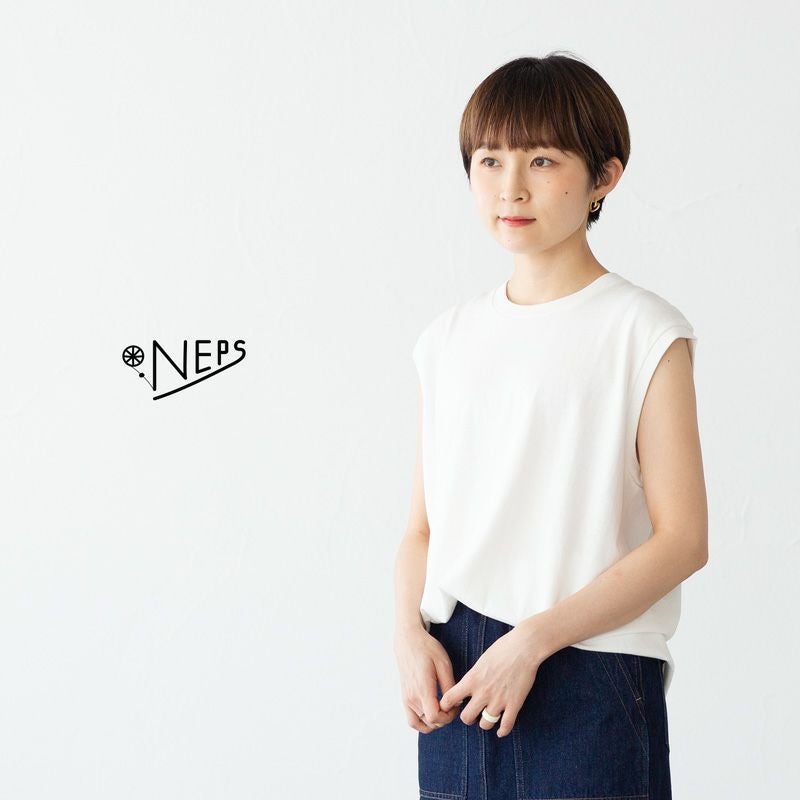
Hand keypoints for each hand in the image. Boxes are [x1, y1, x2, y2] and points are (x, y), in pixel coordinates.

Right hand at [394, 624, 463, 733]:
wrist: (408, 640)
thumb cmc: (426, 649)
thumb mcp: (443, 663)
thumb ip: (449, 686)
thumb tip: (455, 703)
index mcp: (423, 687)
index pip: (435, 717)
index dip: (448, 717)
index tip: (455, 706)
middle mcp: (412, 696)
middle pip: (430, 722)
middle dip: (444, 719)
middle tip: (452, 706)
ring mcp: (406, 698)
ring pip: (420, 724)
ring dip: (434, 723)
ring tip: (443, 711)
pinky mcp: (404, 697)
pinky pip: (411, 720)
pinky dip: (422, 723)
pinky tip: (431, 715)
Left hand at [438, 621, 548, 737]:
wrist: (523, 648)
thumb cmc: (502, 649)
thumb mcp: (481, 661)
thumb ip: (473, 677)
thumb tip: (468, 687)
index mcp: (471, 679)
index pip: (449, 699)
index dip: (446, 706)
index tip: (451, 706)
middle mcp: (482, 692)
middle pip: (466, 718)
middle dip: (468, 717)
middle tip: (472, 713)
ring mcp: (498, 700)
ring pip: (485, 724)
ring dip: (485, 722)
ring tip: (487, 717)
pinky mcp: (514, 704)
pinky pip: (506, 726)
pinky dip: (502, 731)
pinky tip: (500, 730)